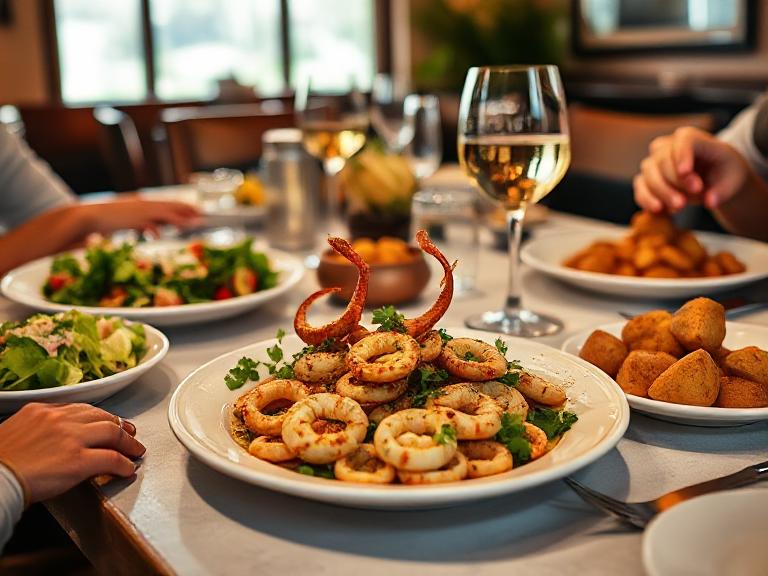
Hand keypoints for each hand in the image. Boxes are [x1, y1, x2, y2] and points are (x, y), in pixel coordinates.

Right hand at [0, 403, 144, 502]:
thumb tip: (52, 438)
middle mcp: (59, 419)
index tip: (106, 422)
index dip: (98, 416)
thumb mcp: (16, 431)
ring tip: (135, 450)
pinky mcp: (78, 461)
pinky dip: (124, 464)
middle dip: (119, 425)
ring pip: (112, 432)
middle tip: (129, 432)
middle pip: (101, 416)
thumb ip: (39, 428)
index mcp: (42, 410)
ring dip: (128, 442)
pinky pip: (111, 459)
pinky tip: (127, 469)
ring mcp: (71, 438)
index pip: (80, 408)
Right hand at [82, 198, 201, 235]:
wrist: (89, 217)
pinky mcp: (133, 219)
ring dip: (181, 218)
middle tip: (203, 215)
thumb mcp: (131, 222)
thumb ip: (144, 224)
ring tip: (195, 222)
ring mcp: (140, 211)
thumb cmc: (109, 221)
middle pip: (171, 206)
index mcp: (145, 204)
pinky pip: (152, 222)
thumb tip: (155, 231)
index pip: (168, 204)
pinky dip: (162, 225)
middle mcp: (145, 204)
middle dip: (188, 210)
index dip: (183, 207)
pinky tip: (171, 230)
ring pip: (165, 213)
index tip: (196, 211)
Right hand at [634, 126, 751, 212]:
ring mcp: (654, 162)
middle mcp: (668, 146)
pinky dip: (647, 200)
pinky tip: (660, 210)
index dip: (681, 155)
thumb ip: (722, 190)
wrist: (713, 179)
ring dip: (661, 193)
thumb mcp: (733, 179)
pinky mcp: (646, 179)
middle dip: (674, 182)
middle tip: (688, 201)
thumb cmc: (723, 173)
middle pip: (662, 160)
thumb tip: (710, 202)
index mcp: (692, 138)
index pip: (683, 140)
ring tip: (679, 208)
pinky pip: (640, 188)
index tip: (686, 173)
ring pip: (648, 174)